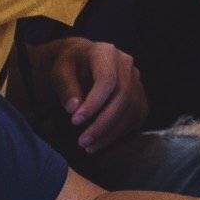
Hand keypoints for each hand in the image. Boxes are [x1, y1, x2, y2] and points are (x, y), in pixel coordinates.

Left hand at [29, 37, 147, 153]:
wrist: (83, 59)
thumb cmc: (70, 65)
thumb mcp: (60, 71)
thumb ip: (66, 87)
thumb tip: (74, 108)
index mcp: (106, 53)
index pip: (107, 79)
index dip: (94, 103)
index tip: (75, 121)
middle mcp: (126, 63)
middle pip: (123, 96)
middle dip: (103, 123)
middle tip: (83, 142)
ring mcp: (136, 78)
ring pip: (132, 109)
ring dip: (112, 132)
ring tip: (89, 147)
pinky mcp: (139, 93)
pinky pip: (137, 115)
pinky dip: (122, 132)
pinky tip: (104, 140)